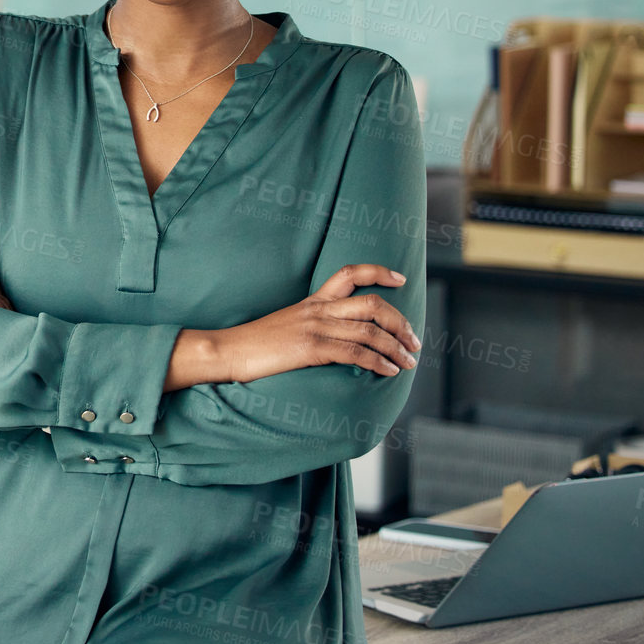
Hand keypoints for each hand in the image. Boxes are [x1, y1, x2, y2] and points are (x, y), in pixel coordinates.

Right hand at [210, 264, 419, 382]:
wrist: (229, 350)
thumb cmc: (255, 343)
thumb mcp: (287, 324)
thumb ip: (313, 325)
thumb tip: (338, 338)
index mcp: (313, 300)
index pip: (349, 273)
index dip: (379, 272)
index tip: (400, 279)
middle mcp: (318, 309)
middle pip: (371, 303)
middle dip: (400, 321)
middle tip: (414, 341)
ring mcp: (315, 327)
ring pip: (369, 330)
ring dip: (396, 347)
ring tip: (409, 361)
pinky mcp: (311, 348)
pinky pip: (354, 352)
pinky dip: (378, 362)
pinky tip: (388, 371)